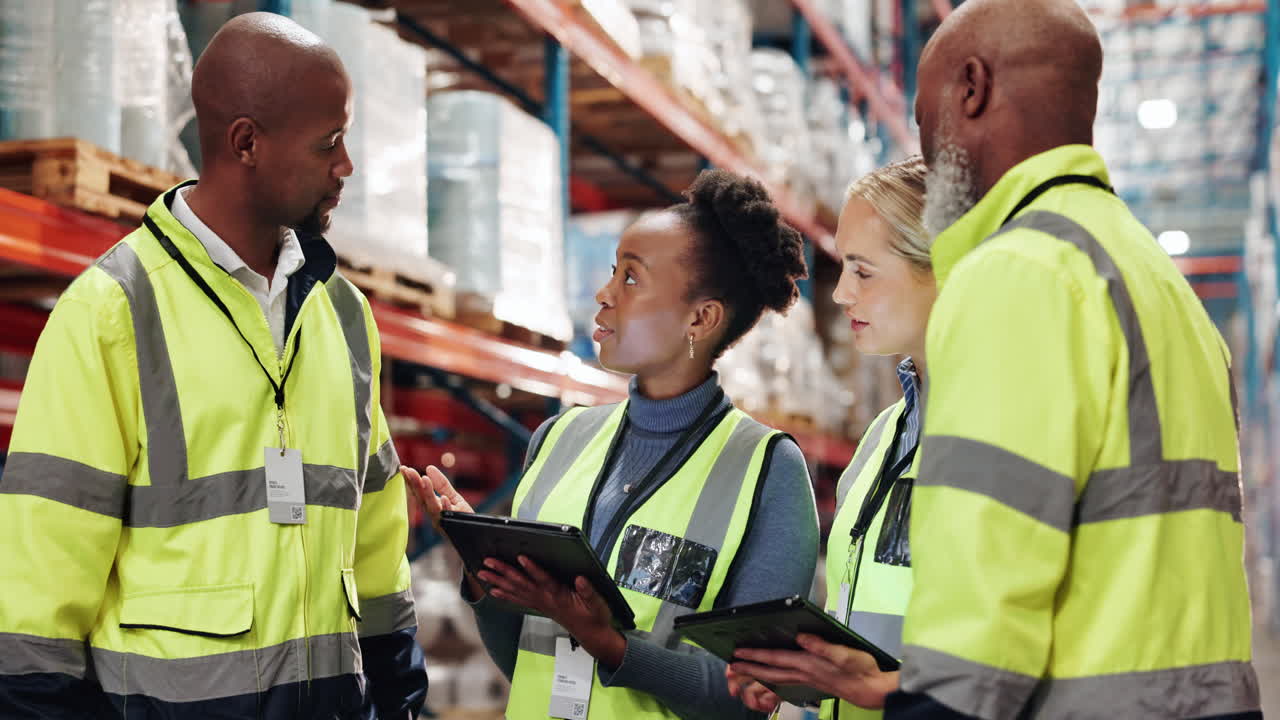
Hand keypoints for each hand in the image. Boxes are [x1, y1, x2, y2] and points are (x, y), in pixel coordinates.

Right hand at [402, 465, 484, 597]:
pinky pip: (449, 516)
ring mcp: (443, 521)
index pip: (419, 493)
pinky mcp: (454, 525)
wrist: (476, 536)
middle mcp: (434, 515)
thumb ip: (441, 484)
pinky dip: (445, 507)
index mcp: (432, 507)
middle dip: (415, 485)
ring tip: (424, 479)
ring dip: (427, 493)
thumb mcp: (452, 497)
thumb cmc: (461, 516)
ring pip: (433, 507)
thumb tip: (429, 468)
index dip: (410, 481)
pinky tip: (443, 498)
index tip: (403, 469)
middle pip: (422, 499)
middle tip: (408, 471)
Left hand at [479, 555, 626, 668]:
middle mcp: (546, 600)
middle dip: (504, 572)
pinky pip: (518, 600)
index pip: (544, 580)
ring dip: (498, 580)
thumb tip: (580, 579)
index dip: (533, 569)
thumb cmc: (594, 616)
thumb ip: (589, 592)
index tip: (521, 557)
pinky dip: (505, 594)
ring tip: (482, 572)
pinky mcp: (539, 606)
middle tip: (488, 562)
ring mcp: (540, 604)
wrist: (591, 635)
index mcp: (560, 596)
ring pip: (515, 590)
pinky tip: (493, 590)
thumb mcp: (598, 604)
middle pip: (522, 583)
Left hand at [730, 633, 899, 709]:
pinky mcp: (812, 682)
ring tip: (743, 671)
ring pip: (775, 678)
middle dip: (748, 669)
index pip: (775, 659)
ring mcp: (807, 680)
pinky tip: (770, 677)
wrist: (872, 690)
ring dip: (757, 674)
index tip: (738, 653)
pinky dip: (772, 679)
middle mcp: (804, 674)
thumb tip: (802, 637)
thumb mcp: (845, 653)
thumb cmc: (861, 671)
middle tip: (730, 667)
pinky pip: (785, 682)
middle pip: (769, 672)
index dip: (755, 655)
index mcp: (808, 664)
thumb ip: (822, 645)